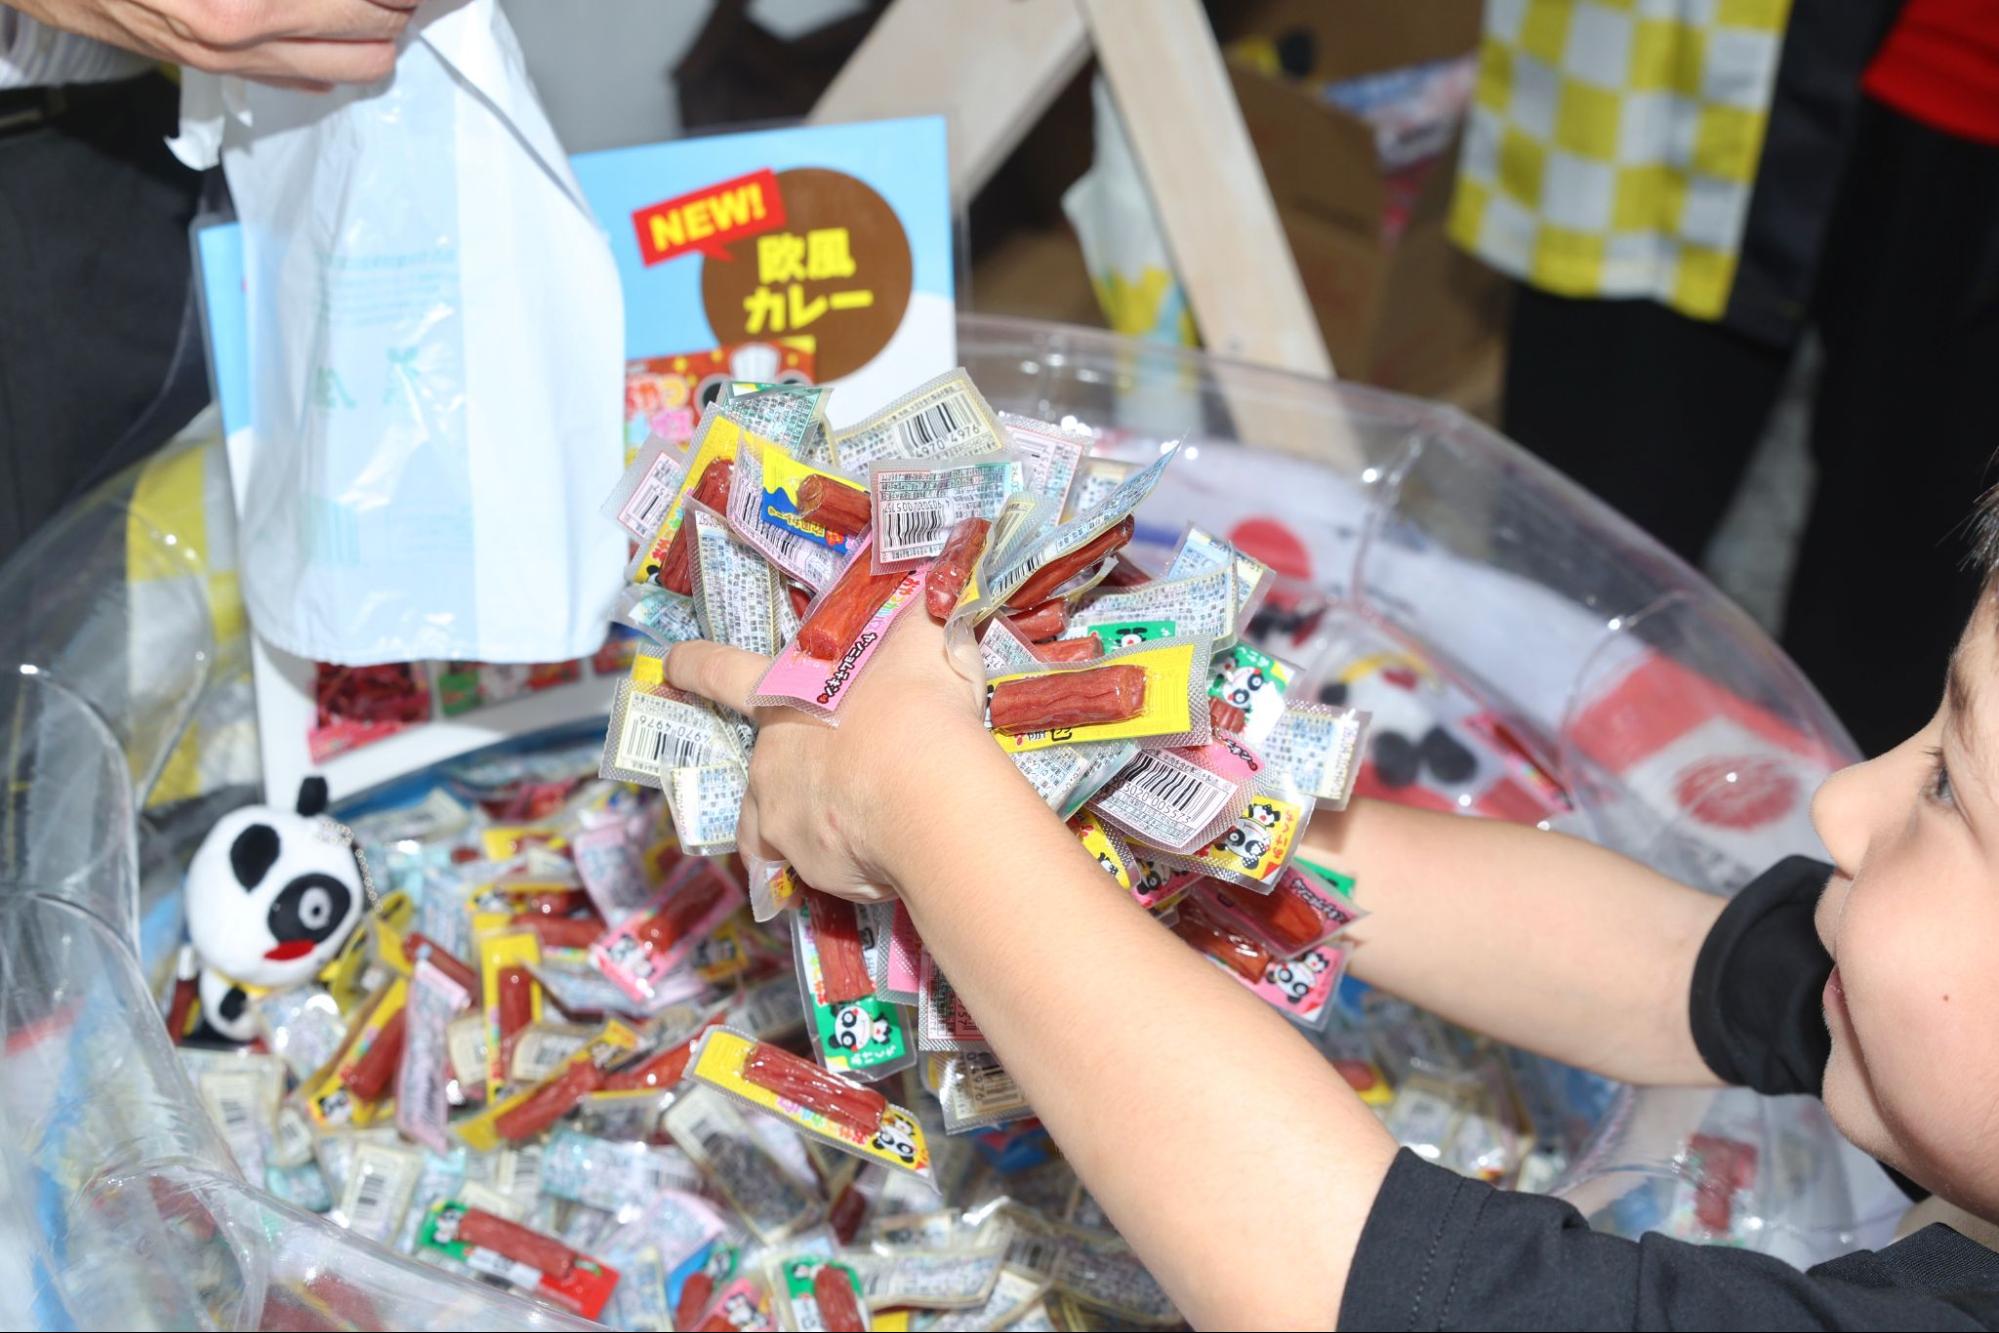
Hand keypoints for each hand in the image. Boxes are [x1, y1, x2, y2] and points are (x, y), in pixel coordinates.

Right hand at [13, 0, 418, 87]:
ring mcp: (234, 57)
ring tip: (382, 0)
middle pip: (380, 28)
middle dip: (401, 2)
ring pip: (364, 64)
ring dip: (383, 26)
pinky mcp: (222, 69)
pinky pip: (315, 77)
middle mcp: (242, 28)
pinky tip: (339, 20)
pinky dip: (343, 49)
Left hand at [666, 612, 1005, 902]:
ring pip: (776, 825)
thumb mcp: (922, 640)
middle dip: (797, 767)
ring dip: (801, 821)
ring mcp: (780, 819)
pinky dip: (844, 863)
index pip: (719, 670)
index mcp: (782, 696)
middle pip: (762, 765)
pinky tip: (886, 851)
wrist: (929, 791)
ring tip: (850, 822)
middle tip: (846, 767)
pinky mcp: (808, 869)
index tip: (670, 666)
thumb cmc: (916, 704)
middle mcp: (768, 761)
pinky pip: (820, 866)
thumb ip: (916, 620)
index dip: (693, 665)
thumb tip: (927, 595)